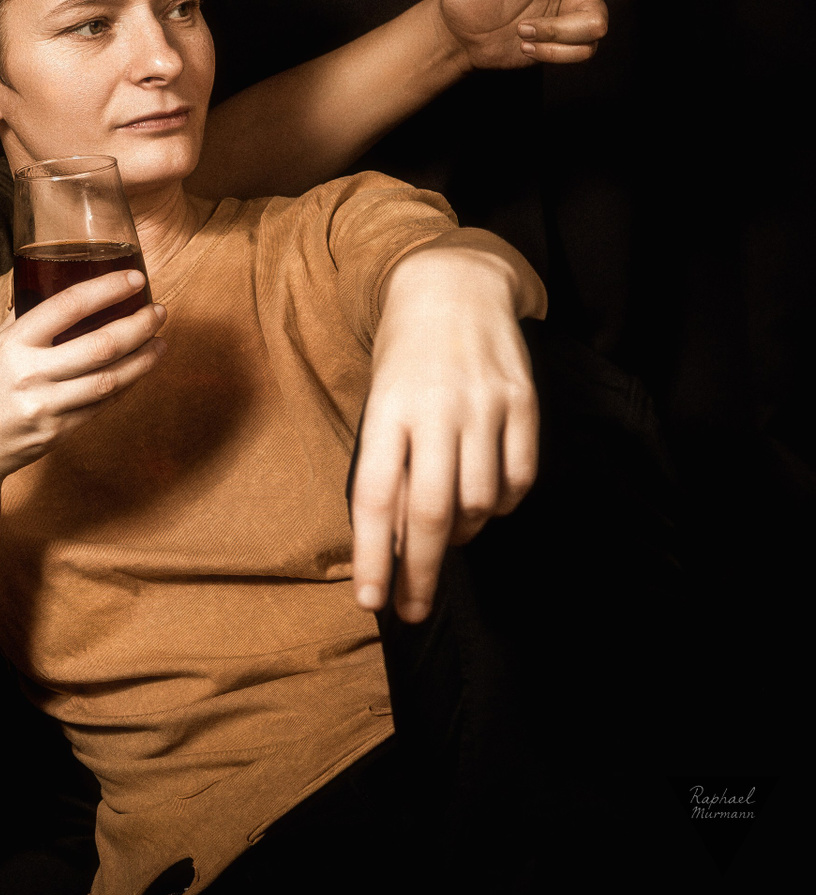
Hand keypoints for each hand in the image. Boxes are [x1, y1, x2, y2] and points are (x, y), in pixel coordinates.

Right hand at [0, 269, 165, 495]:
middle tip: (159, 311)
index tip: (135, 278)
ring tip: (160, 341)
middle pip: (101, 345)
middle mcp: (31, 374)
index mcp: (13, 344)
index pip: (68, 306)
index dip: (107, 289)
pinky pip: (102, 405)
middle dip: (138, 325)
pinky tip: (138, 370)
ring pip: (110, 380)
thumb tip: (47, 285)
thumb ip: (22, 320)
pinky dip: (125, 385)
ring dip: (142, 359)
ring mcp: (47, 407)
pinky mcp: (59, 432)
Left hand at [351, 248, 537, 621]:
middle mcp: (434, 410)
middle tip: (413, 610)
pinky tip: (486, 501)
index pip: (372, 496)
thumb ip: (387, 464)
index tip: (371, 601)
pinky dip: (501, 504)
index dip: (372, 555)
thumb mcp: (378, 401)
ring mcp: (483, 406)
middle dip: (419, 572)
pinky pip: (518, 478)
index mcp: (385, 410)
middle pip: (428, 512)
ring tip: (447, 531)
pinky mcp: (523, 402)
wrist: (452, 284)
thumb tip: (394, 541)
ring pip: (478, 502)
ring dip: (461, 533)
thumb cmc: (404, 357)